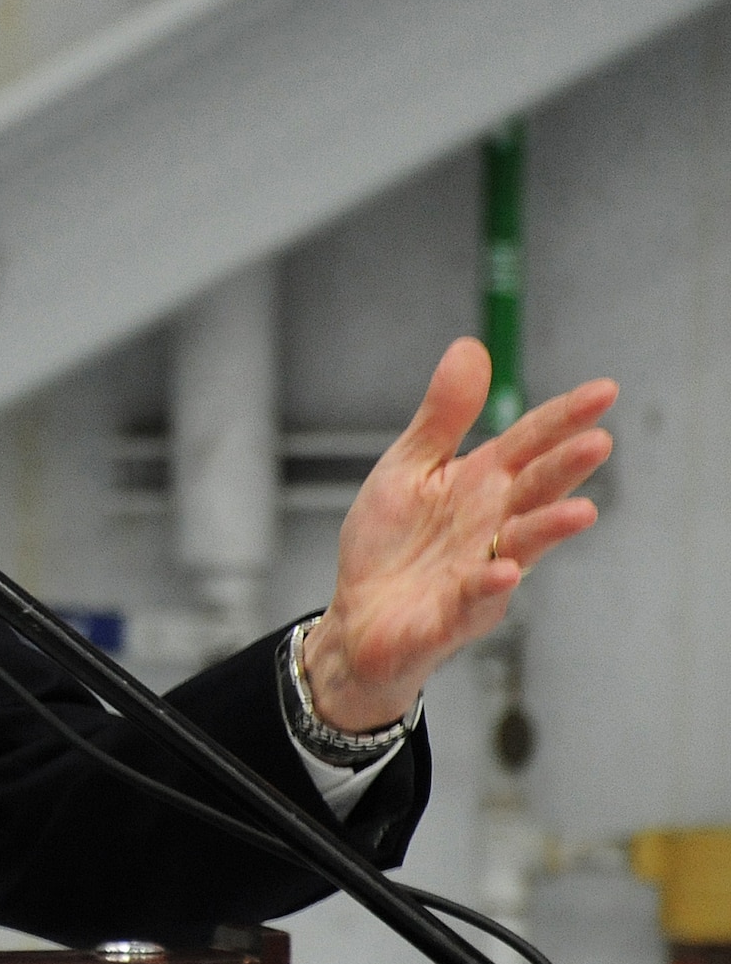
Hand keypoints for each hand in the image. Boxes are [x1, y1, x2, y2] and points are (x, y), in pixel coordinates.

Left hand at [302, 337, 615, 730]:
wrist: (358, 617)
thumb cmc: (391, 543)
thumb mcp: (409, 468)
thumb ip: (442, 417)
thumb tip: (471, 346)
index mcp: (480, 486)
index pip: (528, 445)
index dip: (563, 418)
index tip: (604, 390)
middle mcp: (491, 527)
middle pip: (533, 492)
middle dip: (565, 469)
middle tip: (598, 442)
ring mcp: (478, 572)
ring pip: (521, 547)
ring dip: (548, 529)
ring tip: (580, 511)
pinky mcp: (451, 615)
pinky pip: (473, 600)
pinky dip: (488, 586)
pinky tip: (504, 570)